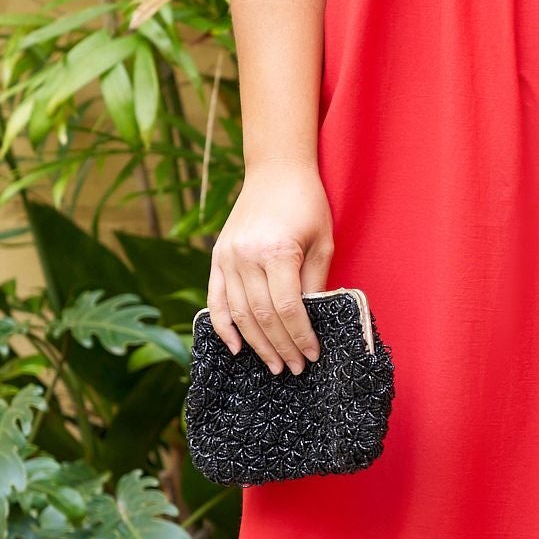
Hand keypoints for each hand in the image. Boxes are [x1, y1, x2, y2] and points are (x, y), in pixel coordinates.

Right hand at [207, 166, 334, 373]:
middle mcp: (246, 256)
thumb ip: (314, 284)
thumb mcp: (322, 242)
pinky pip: (216, 299)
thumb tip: (311, 322)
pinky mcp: (217, 256)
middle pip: (262, 316)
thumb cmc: (307, 204)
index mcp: (277, 252)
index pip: (288, 308)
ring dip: (256, 345)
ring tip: (273, 365)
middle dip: (281, 347)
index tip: (312, 355)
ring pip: (238, 314)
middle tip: (294, 369)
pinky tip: (235, 348)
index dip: (300, 336)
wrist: (275, 170)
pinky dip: (223, 326)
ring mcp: (227, 257)